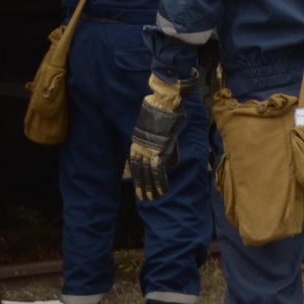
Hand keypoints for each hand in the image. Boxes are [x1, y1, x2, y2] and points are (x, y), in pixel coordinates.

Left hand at [126, 75, 186, 199]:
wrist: (162, 104)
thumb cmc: (160, 112)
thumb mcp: (154, 128)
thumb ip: (158, 142)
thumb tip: (168, 157)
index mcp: (137, 143)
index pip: (136, 166)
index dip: (138, 178)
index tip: (139, 188)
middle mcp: (141, 149)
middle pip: (140, 173)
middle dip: (142, 187)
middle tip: (145, 199)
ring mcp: (149, 151)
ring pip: (148, 175)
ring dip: (150, 189)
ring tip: (153, 199)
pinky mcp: (158, 151)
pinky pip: (158, 172)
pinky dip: (160, 183)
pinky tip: (162, 191)